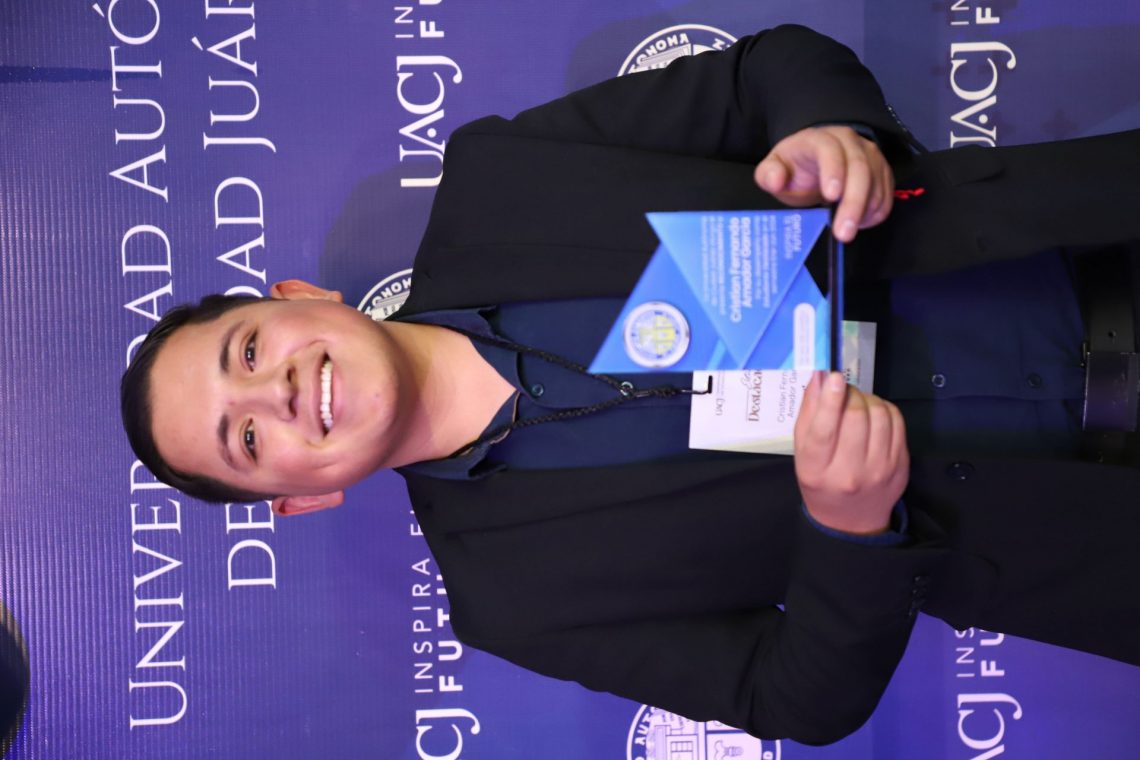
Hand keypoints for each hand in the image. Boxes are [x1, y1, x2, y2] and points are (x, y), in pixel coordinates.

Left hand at [755, 125, 894, 242]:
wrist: (814, 163)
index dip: (833, 170)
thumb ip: (768, 175)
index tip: (831, 196)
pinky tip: (860, 223)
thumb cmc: (794, 169)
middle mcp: (849, 142)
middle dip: (853, 202)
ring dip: (865, 211)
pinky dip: (876, 211)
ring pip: (876, 182)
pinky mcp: (882, 170)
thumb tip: (776, 179)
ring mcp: (869, 154)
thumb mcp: (773, 171)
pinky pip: (886, 192)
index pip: (829, 149)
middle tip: (844, 233)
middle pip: (859, 168)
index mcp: (818, 139)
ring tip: (847, 232)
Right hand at [793, 372, 908, 534]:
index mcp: (816, 470)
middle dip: (851, 394)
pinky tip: (875, 413)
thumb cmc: (820, 481)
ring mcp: (879, 471)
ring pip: (880, 415)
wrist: (850, 520)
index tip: (834, 377)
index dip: (831, 400)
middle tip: (844, 391)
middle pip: (856, 417)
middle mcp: (849, 472)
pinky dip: (885, 409)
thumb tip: (820, 378)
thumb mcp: (803, 452)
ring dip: (869, 399)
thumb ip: (809, 414)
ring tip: (859, 403)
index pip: (824, 430)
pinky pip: (897, 422)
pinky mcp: (900, 466)